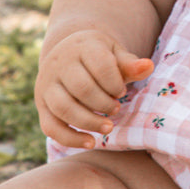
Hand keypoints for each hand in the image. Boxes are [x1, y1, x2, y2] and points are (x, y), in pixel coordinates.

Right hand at [35, 31, 153, 149]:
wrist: (69, 53)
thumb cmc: (99, 56)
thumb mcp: (114, 53)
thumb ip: (130, 64)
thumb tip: (148, 67)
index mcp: (81, 47)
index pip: (100, 66)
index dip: (115, 83)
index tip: (121, 91)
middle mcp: (59, 64)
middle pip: (82, 88)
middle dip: (104, 104)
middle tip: (116, 109)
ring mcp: (46, 85)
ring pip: (64, 108)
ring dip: (89, 122)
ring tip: (108, 127)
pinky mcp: (41, 105)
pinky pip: (51, 127)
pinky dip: (70, 138)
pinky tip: (90, 142)